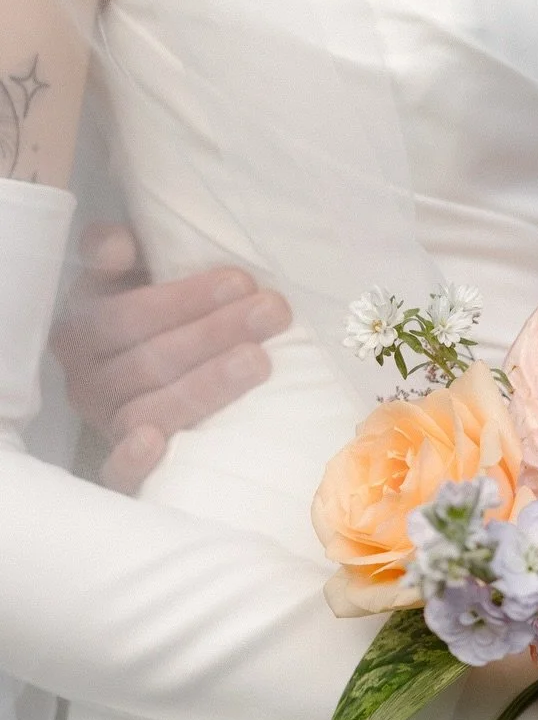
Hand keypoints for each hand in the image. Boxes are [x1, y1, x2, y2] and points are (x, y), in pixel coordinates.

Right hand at [52, 224, 291, 493]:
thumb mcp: (134, 276)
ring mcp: (105, 425)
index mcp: (82, 329)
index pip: (127, 314)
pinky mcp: (120, 470)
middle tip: (273, 312)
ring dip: (205, 385)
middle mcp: (86, 379)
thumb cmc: (157, 318)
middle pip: (150, 360)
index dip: (184, 299)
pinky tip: (156, 443)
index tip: (242, 281)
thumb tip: (116, 246)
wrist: (159, 373)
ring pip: (148, 409)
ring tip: (260, 360)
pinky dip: (132, 461)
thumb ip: (115, 251)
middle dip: (215, 333)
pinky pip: (116, 474)